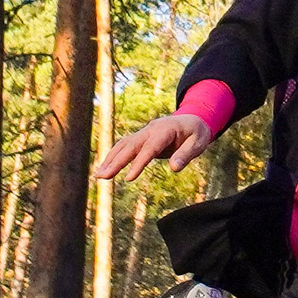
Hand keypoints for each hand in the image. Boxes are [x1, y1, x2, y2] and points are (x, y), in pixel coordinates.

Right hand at [94, 112, 212, 181]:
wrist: (192, 118)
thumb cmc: (197, 133)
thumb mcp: (198, 143)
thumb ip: (186, 154)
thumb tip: (174, 168)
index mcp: (165, 130)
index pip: (150, 149)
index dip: (138, 163)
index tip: (128, 178)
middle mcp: (150, 130)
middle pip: (130, 146)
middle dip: (115, 162)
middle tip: (102, 177)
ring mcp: (144, 132)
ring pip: (123, 145)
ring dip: (110, 159)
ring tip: (99, 176)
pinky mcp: (141, 138)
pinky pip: (125, 146)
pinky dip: (114, 156)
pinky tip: (106, 168)